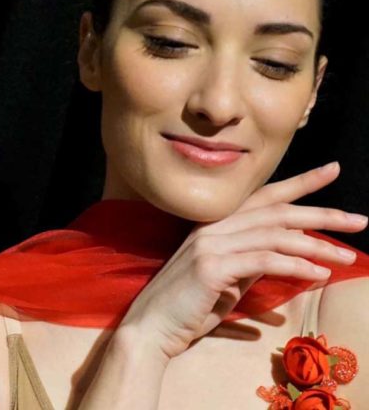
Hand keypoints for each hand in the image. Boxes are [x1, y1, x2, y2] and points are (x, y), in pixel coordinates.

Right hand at [118, 162, 367, 361]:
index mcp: (219, 224)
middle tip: (358, 220)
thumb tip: (287, 257)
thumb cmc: (189, 305)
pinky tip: (317, 273)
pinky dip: (294, 264)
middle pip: (277, 211)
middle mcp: (216, 226)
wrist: (150, 326)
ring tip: (347, 256)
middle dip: (321, 214)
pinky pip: (262, 260)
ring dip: (316, 245)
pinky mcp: (212, 267)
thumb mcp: (227, 277)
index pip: (266, 195)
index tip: (332, 171)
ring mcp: (212, 243)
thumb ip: (252, 260)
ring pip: (274, 233)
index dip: (301, 182)